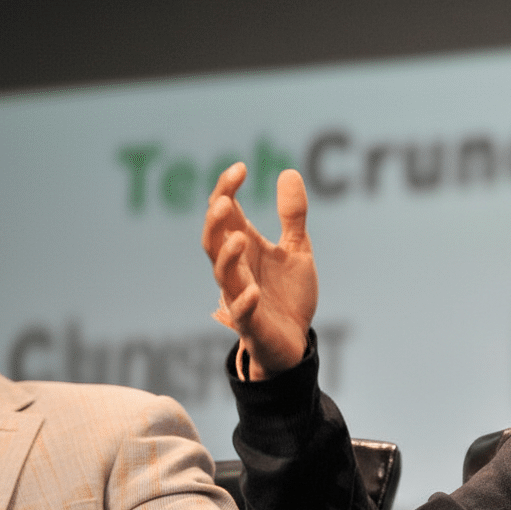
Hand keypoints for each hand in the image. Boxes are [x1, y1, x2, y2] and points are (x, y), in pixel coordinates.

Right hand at [202, 163, 318, 379]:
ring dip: (227, 256)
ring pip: (222, 275)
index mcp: (245, 248)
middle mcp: (237, 269)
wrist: (295, 341)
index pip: (226, 215)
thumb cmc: (288, 294)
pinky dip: (244, 302)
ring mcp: (240, 296)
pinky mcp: (251, 324)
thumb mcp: (297, 250)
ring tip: (240, 238)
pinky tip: (253, 291)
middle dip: (216, 222)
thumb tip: (289, 171)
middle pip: (213, 241)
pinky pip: (242, 313)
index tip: (240, 168)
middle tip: (226, 201)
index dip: (226, 191)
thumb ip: (292, 216)